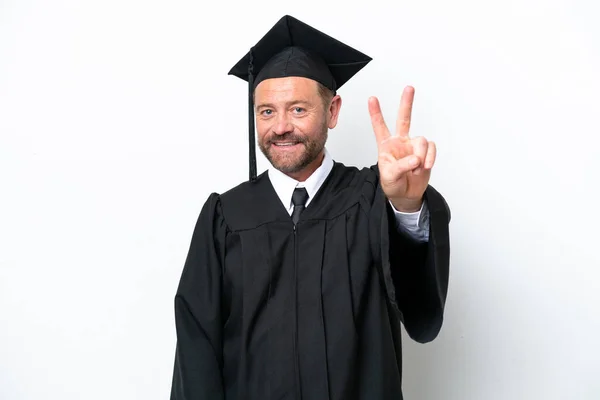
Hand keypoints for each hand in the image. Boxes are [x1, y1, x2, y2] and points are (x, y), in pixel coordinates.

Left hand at [368, 86, 435, 211]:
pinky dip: (430, 158)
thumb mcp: (390, 177)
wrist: (406, 194)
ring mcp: (413, 146)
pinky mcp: (426, 152)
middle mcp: (400, 142)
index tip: (371, 99)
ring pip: (421, 140)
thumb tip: (416, 159)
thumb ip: (401, 166)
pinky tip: (425, 167)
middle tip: (409, 88)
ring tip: (416, 168)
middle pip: (404, 118)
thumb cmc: (393, 184)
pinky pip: (431, 149)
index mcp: (386, 146)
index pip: (380, 127)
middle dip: (406, 103)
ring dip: (421, 156)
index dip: (376, 113)